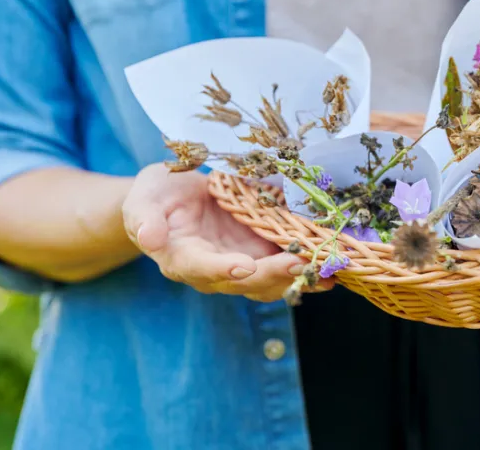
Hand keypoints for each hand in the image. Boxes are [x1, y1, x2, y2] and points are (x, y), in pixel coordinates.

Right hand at [122, 163, 332, 301]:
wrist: (174, 198)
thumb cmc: (156, 197)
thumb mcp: (143, 199)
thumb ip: (144, 218)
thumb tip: (147, 237)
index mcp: (182, 259)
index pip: (202, 269)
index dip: (223, 269)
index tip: (243, 267)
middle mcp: (215, 271)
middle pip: (246, 282)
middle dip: (275, 274)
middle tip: (301, 263)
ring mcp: (242, 265)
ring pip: (272, 282)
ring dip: (301, 279)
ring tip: (328, 271)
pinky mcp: (262, 255)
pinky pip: (287, 268)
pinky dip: (311, 268)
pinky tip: (335, 264)